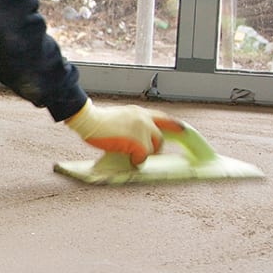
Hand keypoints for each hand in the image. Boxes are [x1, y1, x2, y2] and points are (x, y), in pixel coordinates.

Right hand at [64, 101, 183, 164]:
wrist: (89, 119)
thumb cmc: (98, 120)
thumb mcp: (119, 118)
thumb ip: (131, 126)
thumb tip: (133, 141)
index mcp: (139, 112)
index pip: (163, 118)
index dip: (174, 125)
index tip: (183, 130)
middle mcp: (144, 119)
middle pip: (160, 137)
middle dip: (155, 147)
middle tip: (148, 153)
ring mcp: (142, 130)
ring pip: (152, 147)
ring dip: (142, 153)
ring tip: (132, 155)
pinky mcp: (138, 141)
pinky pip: (143, 156)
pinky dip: (136, 160)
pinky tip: (129, 159)